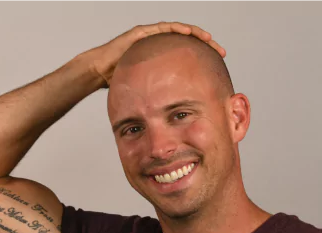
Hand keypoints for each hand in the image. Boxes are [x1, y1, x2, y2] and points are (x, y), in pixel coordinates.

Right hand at [79, 22, 225, 87]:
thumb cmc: (122, 81)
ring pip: (178, 31)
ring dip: (195, 33)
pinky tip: (188, 32)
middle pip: (187, 41)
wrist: (100, 72)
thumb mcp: (150, 90)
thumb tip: (176, 115)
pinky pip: (162, 28)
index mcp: (163, 58)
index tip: (217, 64)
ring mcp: (150, 37)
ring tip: (210, 39)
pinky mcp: (141, 33)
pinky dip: (176, 29)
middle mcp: (158, 44)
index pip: (188, 54)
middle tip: (221, 51)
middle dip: (206, 44)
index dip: (203, 57)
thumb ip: (163, 95)